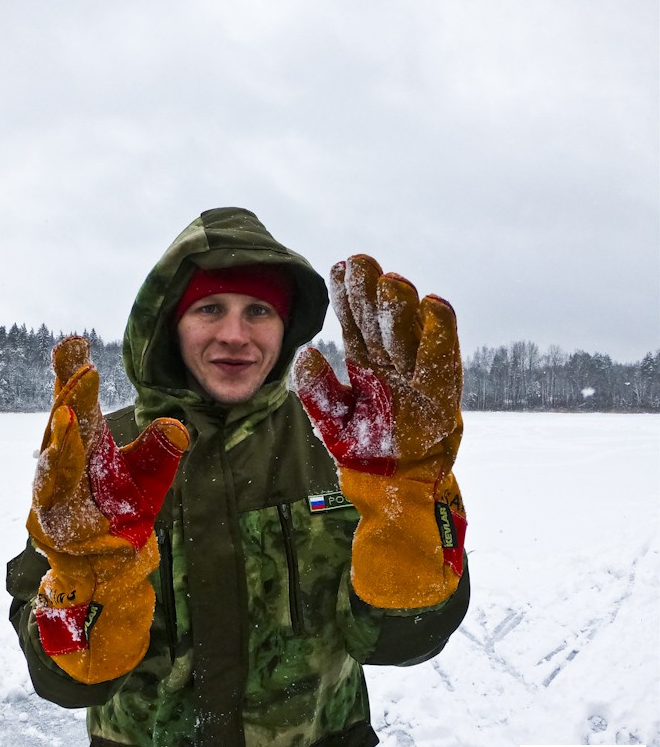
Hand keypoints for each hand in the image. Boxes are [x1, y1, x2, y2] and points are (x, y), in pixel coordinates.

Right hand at [25, 336, 188, 681]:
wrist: (111, 567)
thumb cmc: (124, 513)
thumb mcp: (149, 477)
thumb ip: (161, 450)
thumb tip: (177, 425)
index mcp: (86, 444)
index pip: (80, 403)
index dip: (73, 372)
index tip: (74, 341)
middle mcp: (65, 462)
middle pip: (63, 421)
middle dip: (69, 394)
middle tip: (77, 362)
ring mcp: (53, 491)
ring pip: (55, 459)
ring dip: (61, 435)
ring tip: (68, 409)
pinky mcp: (52, 521)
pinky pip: (54, 498)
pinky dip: (57, 479)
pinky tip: (62, 458)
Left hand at [293, 254, 461, 477]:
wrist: (395, 485)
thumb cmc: (365, 452)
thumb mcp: (332, 422)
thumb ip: (317, 391)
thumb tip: (305, 353)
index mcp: (367, 366)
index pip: (355, 325)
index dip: (348, 298)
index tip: (338, 269)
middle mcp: (392, 365)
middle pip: (381, 323)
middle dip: (371, 294)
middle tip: (361, 261)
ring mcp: (417, 378)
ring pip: (408, 336)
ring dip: (401, 309)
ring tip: (391, 280)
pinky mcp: (441, 397)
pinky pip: (440, 362)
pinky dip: (440, 334)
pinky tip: (434, 305)